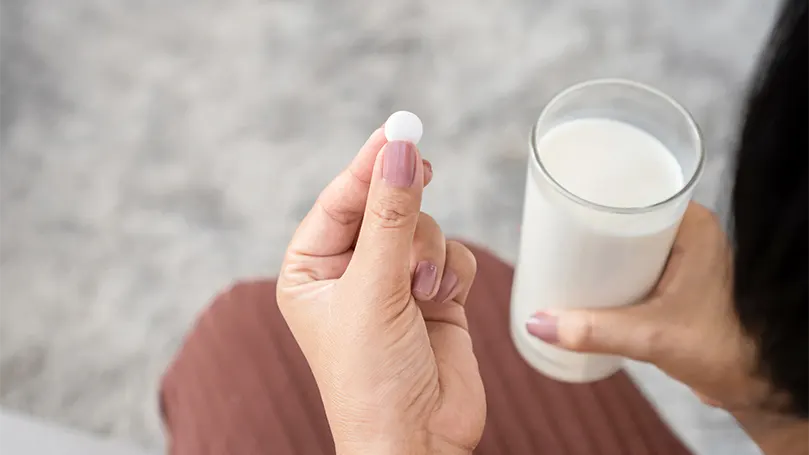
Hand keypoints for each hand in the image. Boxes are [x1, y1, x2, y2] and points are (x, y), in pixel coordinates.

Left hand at [277, 128, 484, 454]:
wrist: (418, 442)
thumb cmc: (372, 378)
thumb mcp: (375, 289)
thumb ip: (391, 215)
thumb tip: (400, 148)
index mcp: (311, 270)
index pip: (339, 199)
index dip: (369, 164)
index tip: (399, 130)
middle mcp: (350, 272)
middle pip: (384, 206)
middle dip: (404, 212)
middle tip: (425, 170)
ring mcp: (394, 284)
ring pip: (422, 228)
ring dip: (428, 252)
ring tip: (422, 291)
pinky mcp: (434, 297)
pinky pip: (450, 254)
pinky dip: (452, 270)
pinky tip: (443, 299)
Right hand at [527, 203, 808, 452]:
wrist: (750, 384)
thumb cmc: (720, 349)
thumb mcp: (651, 335)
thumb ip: (595, 331)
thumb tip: (537, 323)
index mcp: (693, 227)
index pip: (639, 192)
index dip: (600, 193)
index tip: (564, 202)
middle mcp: (688, 234)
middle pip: (627, 217)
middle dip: (589, 224)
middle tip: (552, 231)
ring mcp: (681, 258)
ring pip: (628, 241)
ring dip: (597, 248)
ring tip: (558, 252)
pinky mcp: (673, 282)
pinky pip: (633, 262)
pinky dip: (608, 268)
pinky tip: (583, 276)